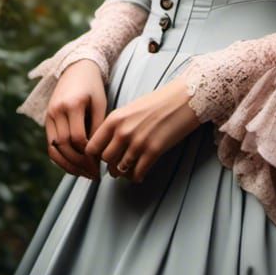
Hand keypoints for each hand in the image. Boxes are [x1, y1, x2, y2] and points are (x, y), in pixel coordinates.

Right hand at [45, 58, 108, 179]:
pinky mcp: (46, 119)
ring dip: (68, 165)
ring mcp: (49, 115)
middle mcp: (57, 110)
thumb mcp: (100, 102)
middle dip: (79, 163)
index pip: (77, 137)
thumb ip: (98, 125)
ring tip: (84, 174)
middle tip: (94, 174)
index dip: (88, 154)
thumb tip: (99, 152)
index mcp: (73, 104)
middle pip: (64, 145)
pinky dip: (60, 158)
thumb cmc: (93, 85)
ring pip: (54, 148)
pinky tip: (73, 166)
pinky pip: (50, 144)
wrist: (76, 67)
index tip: (100, 164)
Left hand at [83, 76, 200, 182]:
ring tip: (129, 169)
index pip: (91, 147)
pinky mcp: (154, 151)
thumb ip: (116, 126)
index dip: (94, 156)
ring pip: (120, 169)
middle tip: (117, 165)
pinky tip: (140, 173)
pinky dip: (137, 176)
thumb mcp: (130, 109)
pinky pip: (137, 173)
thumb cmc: (158, 102)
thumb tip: (108, 146)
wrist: (184, 98)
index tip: (100, 159)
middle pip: (105, 160)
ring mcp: (138, 142)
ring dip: (123, 172)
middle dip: (110, 164)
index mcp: (115, 119)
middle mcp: (123, 131)